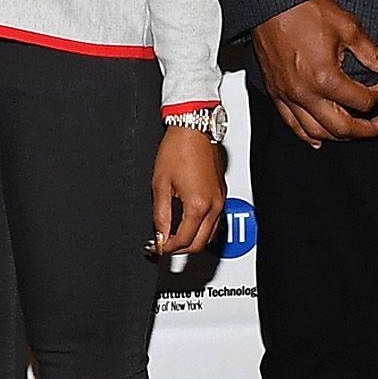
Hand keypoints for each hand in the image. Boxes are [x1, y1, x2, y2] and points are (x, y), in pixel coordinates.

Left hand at [150, 126, 224, 256]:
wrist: (194, 129)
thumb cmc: (178, 149)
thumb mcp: (160, 185)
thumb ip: (160, 215)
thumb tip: (160, 234)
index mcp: (198, 205)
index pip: (183, 240)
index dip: (167, 248)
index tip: (156, 247)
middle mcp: (214, 205)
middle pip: (200, 243)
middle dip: (181, 249)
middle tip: (164, 246)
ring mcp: (220, 199)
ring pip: (210, 234)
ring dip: (193, 240)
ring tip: (174, 237)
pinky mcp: (221, 193)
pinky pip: (215, 220)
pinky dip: (202, 228)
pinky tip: (188, 223)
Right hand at [249, 0, 377, 145]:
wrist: (271, 2)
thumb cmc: (303, 11)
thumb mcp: (348, 27)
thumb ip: (372, 53)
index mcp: (325, 78)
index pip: (362, 101)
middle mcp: (305, 93)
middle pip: (342, 127)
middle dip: (367, 129)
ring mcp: (288, 96)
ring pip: (316, 132)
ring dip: (340, 137)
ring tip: (355, 132)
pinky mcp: (276, 93)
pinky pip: (292, 124)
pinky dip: (307, 135)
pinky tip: (318, 138)